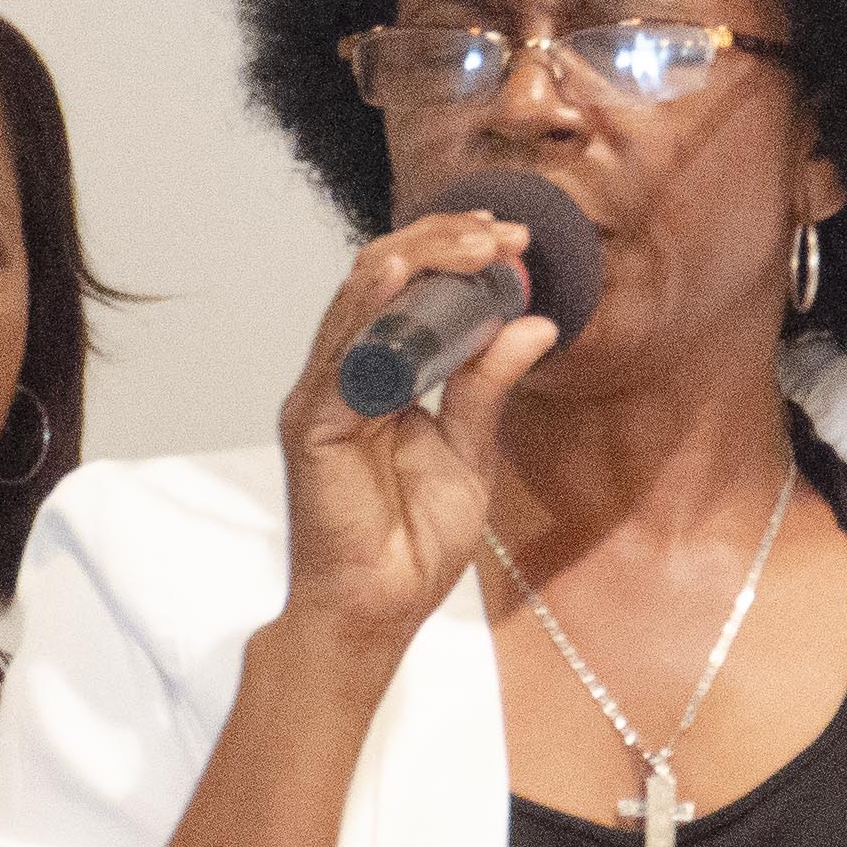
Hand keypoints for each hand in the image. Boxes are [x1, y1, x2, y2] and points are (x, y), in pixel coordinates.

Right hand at [271, 211, 558, 698]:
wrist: (377, 614)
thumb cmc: (411, 544)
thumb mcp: (471, 453)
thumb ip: (488, 387)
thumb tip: (534, 322)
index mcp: (382, 376)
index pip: (409, 290)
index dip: (457, 255)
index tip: (516, 242)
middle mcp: (347, 374)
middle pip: (383, 278)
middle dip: (444, 243)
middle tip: (502, 233)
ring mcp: (324, 395)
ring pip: (359, 299)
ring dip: (418, 259)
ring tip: (475, 242)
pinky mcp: (312, 424)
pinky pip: (340, 354)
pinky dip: (368, 307)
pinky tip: (398, 276)